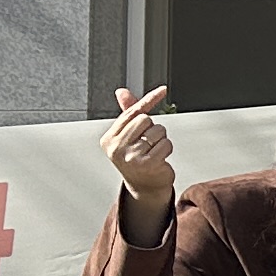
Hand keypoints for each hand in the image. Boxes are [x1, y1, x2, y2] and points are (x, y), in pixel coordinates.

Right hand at [104, 86, 177, 216]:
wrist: (145, 186)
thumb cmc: (138, 156)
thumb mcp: (130, 134)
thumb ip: (128, 112)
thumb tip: (121, 91)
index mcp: (109, 138)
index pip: (131, 112)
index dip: (148, 100)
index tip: (163, 89)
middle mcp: (116, 147)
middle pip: (145, 120)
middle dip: (152, 128)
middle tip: (148, 144)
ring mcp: (130, 156)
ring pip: (158, 131)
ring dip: (161, 139)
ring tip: (153, 151)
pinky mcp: (146, 164)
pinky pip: (166, 144)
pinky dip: (167, 149)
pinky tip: (159, 159)